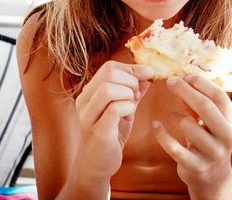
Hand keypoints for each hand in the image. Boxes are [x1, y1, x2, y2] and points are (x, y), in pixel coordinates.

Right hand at [74, 61, 153, 180]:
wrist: (95, 166)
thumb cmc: (109, 136)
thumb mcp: (122, 110)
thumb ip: (132, 92)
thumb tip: (147, 75)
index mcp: (89, 92)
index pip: (109, 67)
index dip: (131, 68)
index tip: (147, 76)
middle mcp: (84, 101)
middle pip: (109, 73)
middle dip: (131, 81)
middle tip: (137, 96)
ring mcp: (88, 116)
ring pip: (109, 89)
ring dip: (128, 95)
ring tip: (131, 107)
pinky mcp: (98, 131)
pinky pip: (114, 109)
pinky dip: (128, 108)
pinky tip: (128, 117)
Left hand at [152, 75, 231, 195]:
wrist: (213, 178)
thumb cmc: (208, 140)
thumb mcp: (210, 122)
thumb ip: (198, 104)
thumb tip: (181, 80)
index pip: (219, 96)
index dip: (201, 84)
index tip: (185, 76)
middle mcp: (226, 137)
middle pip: (205, 107)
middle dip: (185, 90)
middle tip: (170, 81)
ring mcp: (212, 153)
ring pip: (188, 125)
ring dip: (173, 116)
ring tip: (170, 118)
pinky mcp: (196, 166)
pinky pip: (174, 147)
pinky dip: (161, 134)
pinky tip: (155, 125)